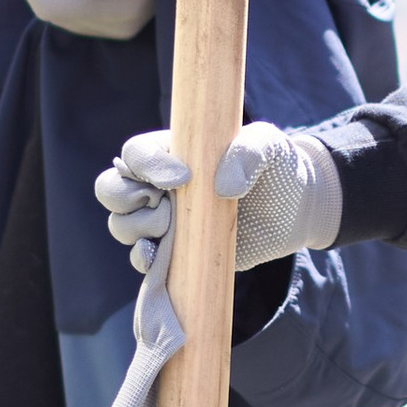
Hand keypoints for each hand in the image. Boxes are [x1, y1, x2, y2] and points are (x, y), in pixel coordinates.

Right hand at [96, 122, 342, 274]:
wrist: (295, 211)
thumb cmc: (277, 168)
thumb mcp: (269, 146)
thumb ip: (248, 153)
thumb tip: (223, 187)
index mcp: (173, 152)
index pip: (134, 153)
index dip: (147, 165)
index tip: (184, 178)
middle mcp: (159, 185)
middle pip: (111, 190)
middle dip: (127, 199)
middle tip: (168, 206)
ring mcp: (164, 221)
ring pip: (122, 226)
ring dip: (139, 230)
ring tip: (177, 228)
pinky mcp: (176, 253)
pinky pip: (141, 259)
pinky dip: (144, 260)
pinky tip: (163, 256)